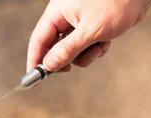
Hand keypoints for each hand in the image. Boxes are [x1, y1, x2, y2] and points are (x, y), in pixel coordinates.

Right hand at [27, 0, 150, 71]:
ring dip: (84, 55)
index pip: (39, 39)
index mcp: (58, 12)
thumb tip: (48, 65)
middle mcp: (65, 16)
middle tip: (69, 69)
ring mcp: (78, 22)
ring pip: (71, 50)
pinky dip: (94, 49)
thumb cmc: (117, 3)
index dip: (35, 59)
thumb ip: (68, 49)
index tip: (33, 78)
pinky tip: (106, 43)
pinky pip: (84, 47)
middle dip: (65, 59)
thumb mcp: (91, 30)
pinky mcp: (91, 27)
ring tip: (99, 48)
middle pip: (54, 47)